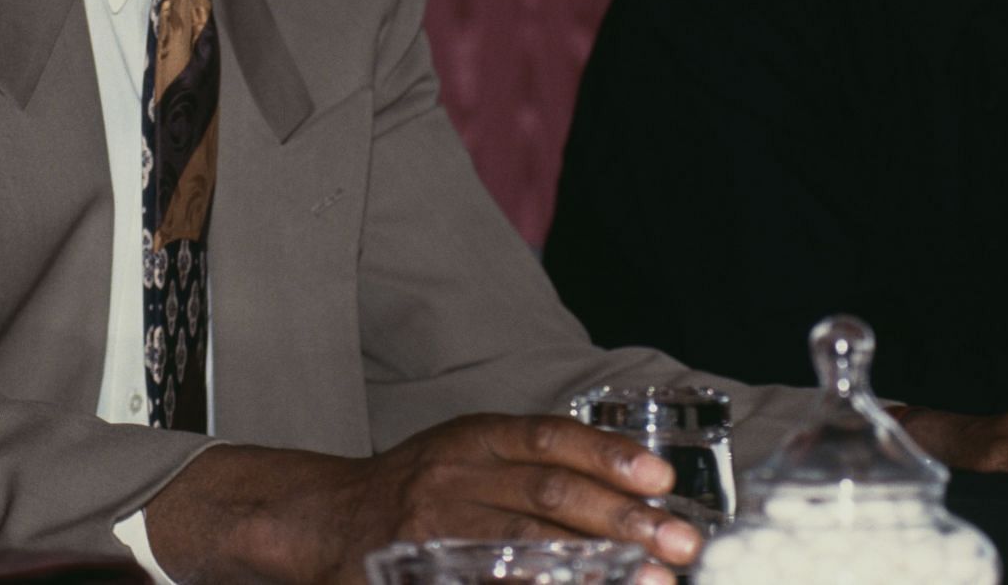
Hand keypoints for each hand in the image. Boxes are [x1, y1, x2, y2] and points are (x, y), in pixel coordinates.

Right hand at [143, 414, 700, 582]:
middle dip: (623, 519)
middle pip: (549, 495)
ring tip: (650, 579)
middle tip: (679, 543)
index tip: (661, 479)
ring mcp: (439, 529)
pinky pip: (494, 582)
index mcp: (474, 437)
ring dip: (595, 564)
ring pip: (527, 546)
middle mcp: (457, 476)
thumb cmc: (418, 484)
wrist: (327, 518)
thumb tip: (634, 490)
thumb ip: (535, 462)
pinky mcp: (427, 571)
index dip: (608, 457)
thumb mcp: (469, 450)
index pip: (550, 439)